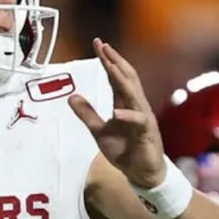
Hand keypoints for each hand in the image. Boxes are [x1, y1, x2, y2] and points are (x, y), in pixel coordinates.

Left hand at [69, 39, 165, 187]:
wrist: (142, 173)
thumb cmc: (125, 150)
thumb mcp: (99, 131)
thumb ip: (87, 114)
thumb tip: (72, 97)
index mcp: (124, 103)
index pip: (115, 77)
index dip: (107, 61)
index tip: (98, 44)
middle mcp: (135, 105)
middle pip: (126, 78)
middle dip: (115, 61)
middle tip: (103, 46)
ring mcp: (143, 117)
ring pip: (134, 94)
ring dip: (122, 80)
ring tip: (110, 66)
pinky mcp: (147, 133)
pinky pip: (138, 121)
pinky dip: (127, 115)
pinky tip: (116, 112)